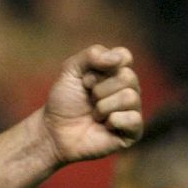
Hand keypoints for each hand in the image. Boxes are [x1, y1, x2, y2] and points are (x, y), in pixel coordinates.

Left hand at [42, 45, 142, 164]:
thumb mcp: (70, 70)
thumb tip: (118, 59)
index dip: (102, 66)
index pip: (124, 56)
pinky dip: (113, 121)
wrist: (54, 132)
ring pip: (130, 97)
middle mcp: (128, 90)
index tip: (86, 80)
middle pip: (127, 77)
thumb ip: (92, 55)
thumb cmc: (63, 102)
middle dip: (100, 89)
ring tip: (94, 115)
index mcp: (116, 73)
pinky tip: (103, 127)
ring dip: (103, 107)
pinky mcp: (133, 132)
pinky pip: (134, 119)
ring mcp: (132, 111)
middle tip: (89, 100)